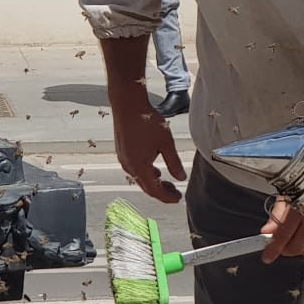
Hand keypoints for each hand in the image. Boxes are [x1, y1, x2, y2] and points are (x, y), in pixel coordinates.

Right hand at [108, 83, 184, 202]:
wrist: (127, 104)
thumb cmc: (145, 121)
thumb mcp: (166, 143)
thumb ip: (174, 163)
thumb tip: (181, 178)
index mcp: (139, 167)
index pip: (154, 190)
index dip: (167, 197)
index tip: (178, 198)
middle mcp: (128, 166)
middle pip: (146, 187)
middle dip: (162, 192)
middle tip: (176, 193)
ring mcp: (123, 159)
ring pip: (140, 178)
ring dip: (154, 183)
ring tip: (168, 183)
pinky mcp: (122, 152)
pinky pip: (135, 169)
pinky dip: (147, 173)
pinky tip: (156, 170)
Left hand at [261, 197, 303, 261]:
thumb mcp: (290, 192)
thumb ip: (278, 213)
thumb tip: (267, 231)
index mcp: (303, 205)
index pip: (284, 234)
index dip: (274, 248)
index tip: (267, 256)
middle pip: (298, 246)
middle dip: (285, 250)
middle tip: (280, 246)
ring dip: (300, 249)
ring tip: (294, 240)